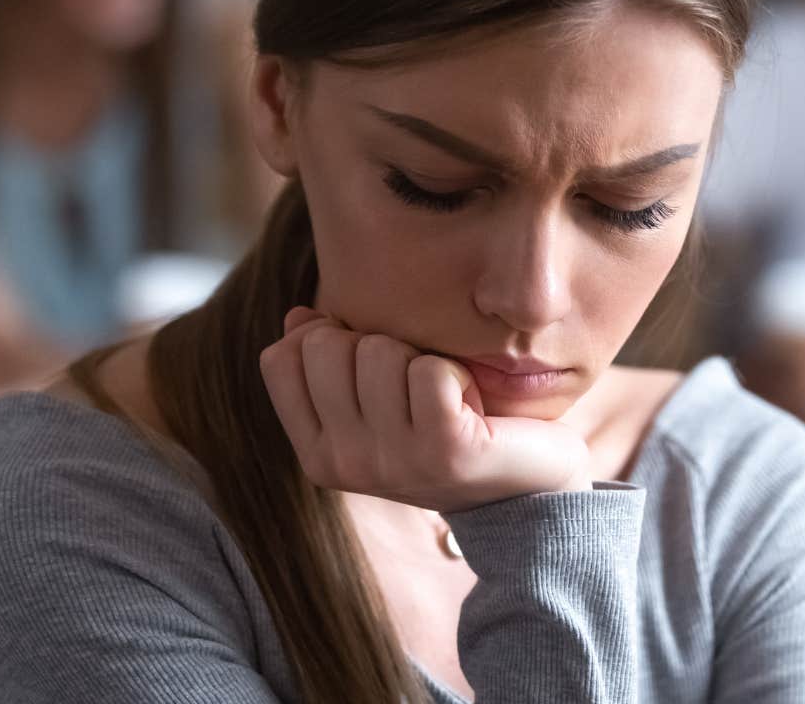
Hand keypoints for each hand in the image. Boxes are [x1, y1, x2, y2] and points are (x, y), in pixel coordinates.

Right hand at [259, 307, 591, 512]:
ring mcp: (393, 462)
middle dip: (376, 345)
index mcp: (317, 454)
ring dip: (421, 359)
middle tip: (413, 387)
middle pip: (327, 345)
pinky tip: (471, 408)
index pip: (281, 358)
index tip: (367, 366)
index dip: (324, 338)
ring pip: (379, 351)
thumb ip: (328, 362)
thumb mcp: (373, 401)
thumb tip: (298, 315)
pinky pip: (431, 371)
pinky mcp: (445, 451)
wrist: (522, 489)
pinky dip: (458, 374)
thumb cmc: (443, 430)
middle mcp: (345, 464)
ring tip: (444, 400)